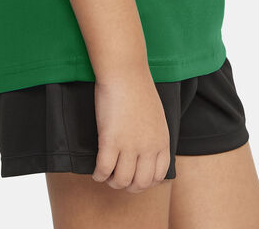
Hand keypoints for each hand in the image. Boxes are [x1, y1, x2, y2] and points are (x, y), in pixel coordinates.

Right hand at [91, 68, 170, 191]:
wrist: (125, 71)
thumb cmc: (138, 87)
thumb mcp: (156, 115)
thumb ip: (154, 135)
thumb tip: (147, 151)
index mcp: (162, 141)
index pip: (158, 176)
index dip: (145, 183)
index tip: (134, 179)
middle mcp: (148, 147)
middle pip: (140, 183)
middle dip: (128, 186)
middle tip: (117, 179)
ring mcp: (130, 146)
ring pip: (121, 181)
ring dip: (111, 182)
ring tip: (105, 175)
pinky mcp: (110, 141)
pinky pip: (103, 170)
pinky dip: (98, 174)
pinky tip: (96, 171)